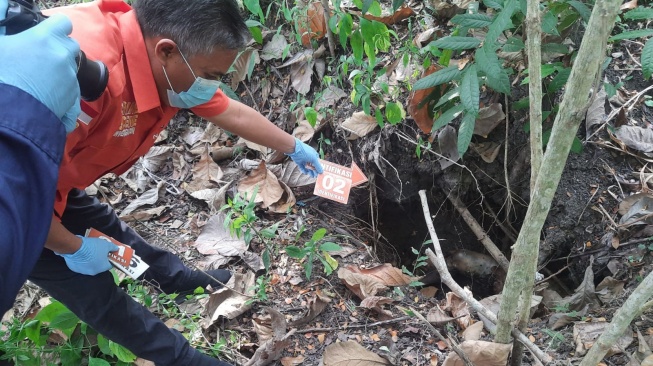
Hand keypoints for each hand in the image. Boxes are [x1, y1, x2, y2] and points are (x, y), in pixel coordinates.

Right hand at [0, 8, 80, 132]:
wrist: (7, 113)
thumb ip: (0, 19)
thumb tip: (4, 3)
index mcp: (45, 39)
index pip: (63, 22)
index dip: (55, 27)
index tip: (46, 34)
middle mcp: (63, 56)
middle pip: (70, 46)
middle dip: (58, 50)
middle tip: (38, 59)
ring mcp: (71, 79)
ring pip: (71, 70)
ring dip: (59, 73)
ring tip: (37, 82)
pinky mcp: (73, 100)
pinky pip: (72, 93)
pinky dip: (62, 95)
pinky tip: (45, 98)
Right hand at [55, 236, 118, 275]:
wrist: (75, 247)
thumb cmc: (93, 247)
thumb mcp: (106, 244)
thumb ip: (113, 247)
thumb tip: (116, 249)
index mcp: (102, 268)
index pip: (110, 265)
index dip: (110, 259)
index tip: (108, 254)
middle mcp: (93, 272)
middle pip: (99, 266)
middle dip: (100, 260)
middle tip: (98, 252)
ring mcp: (83, 272)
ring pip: (90, 266)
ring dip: (91, 261)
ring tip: (89, 252)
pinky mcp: (75, 269)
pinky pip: (81, 265)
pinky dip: (82, 261)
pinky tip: (81, 255)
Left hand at [286, 138, 323, 177]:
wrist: (294, 149)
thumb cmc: (304, 151)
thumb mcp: (314, 159)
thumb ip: (318, 166)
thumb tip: (321, 171)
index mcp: (314, 155)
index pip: (318, 163)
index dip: (319, 168)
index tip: (320, 173)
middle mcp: (309, 157)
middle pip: (313, 166)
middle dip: (314, 171)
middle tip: (315, 175)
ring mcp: (304, 160)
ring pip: (308, 167)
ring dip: (310, 171)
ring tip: (311, 175)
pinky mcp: (299, 162)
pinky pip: (302, 167)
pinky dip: (304, 170)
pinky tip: (306, 172)